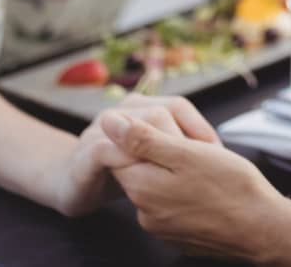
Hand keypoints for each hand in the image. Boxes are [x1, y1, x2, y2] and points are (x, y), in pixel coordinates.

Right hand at [48, 93, 219, 217]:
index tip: (217, 153)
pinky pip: (110, 151)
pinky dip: (131, 163)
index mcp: (140, 106)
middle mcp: (121, 111)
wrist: (72, 184)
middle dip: (183, 141)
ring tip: (180, 174)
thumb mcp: (152, 156)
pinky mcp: (87, 153)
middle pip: (160, 114)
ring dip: (162, 152)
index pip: (178, 106)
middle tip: (202, 167)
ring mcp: (101, 129)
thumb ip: (176, 147)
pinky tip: (148, 180)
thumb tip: (217, 152)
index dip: (200, 128)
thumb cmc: (120, 170)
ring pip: (137, 130)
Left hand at [92, 111, 290, 265]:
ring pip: (160, 188)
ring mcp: (161, 229)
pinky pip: (174, 208)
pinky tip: (211, 193)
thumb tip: (108, 121)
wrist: (262, 229)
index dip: (151, 136)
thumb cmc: (230, 186)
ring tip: (210, 173)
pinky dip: (187, 196)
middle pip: (143, 170)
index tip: (179, 136)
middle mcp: (143, 212)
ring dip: (177, 176)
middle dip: (165, 156)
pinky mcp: (178, 238)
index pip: (124, 151)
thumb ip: (143, 138)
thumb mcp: (186, 152)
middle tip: (200, 152)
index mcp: (141, 186)